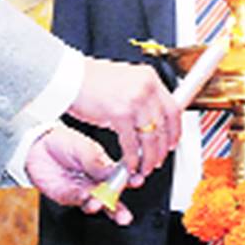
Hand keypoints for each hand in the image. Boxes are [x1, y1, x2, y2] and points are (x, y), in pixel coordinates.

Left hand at [25, 124, 132, 224]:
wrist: (37, 146)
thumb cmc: (64, 142)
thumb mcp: (83, 148)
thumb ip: (96, 163)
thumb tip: (113, 173)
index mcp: (104, 168)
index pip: (122, 177)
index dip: (131, 180)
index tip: (138, 181)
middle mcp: (96, 182)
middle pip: (111, 199)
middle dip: (119, 210)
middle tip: (125, 216)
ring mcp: (83, 191)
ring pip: (95, 204)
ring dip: (99, 207)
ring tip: (99, 204)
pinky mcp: (67, 197)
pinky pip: (76, 201)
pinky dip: (82, 201)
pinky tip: (85, 198)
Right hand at [68, 57, 180, 186]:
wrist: (68, 77)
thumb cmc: (91, 80)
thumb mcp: (125, 82)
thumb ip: (141, 98)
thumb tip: (151, 120)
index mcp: (149, 78)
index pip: (173, 108)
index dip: (175, 131)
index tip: (173, 142)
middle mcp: (145, 87)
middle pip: (164, 126)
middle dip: (162, 149)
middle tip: (157, 160)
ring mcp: (134, 100)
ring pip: (150, 137)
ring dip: (148, 158)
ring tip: (144, 167)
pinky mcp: (119, 113)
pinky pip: (131, 143)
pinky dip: (131, 158)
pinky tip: (129, 164)